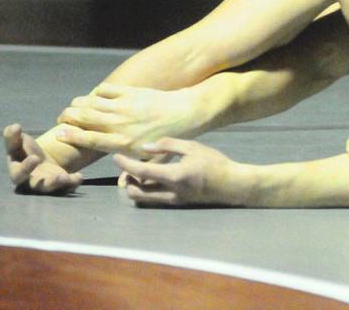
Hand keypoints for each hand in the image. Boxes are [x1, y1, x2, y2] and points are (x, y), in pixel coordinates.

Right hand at [3, 124, 82, 194]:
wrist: (40, 160)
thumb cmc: (25, 150)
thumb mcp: (18, 142)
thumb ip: (13, 136)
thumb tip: (14, 126)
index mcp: (18, 172)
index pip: (18, 174)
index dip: (25, 168)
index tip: (35, 157)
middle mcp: (31, 182)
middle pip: (35, 186)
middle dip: (45, 182)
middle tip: (58, 176)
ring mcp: (45, 185)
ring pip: (51, 189)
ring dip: (58, 184)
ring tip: (65, 177)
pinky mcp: (59, 185)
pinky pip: (66, 188)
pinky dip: (72, 183)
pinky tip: (79, 177)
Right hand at [55, 83, 200, 158]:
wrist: (186, 112)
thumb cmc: (170, 137)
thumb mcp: (154, 160)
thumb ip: (136, 171)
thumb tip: (122, 186)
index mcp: (122, 142)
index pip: (89, 139)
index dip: (71, 136)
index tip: (58, 134)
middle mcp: (119, 124)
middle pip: (84, 117)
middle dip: (68, 117)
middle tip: (62, 119)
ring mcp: (124, 106)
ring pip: (91, 102)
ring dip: (78, 104)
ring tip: (73, 107)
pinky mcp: (131, 92)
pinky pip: (106, 89)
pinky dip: (96, 92)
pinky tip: (94, 96)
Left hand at [114, 138, 244, 206]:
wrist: (231, 184)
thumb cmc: (214, 163)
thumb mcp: (193, 147)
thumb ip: (168, 145)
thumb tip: (145, 148)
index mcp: (174, 176)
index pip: (141, 172)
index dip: (125, 164)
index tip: (116, 157)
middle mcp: (170, 193)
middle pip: (136, 192)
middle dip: (127, 180)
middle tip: (128, 168)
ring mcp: (173, 201)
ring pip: (143, 199)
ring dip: (136, 187)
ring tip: (139, 173)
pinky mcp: (176, 204)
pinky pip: (153, 199)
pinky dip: (147, 190)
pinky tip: (153, 178)